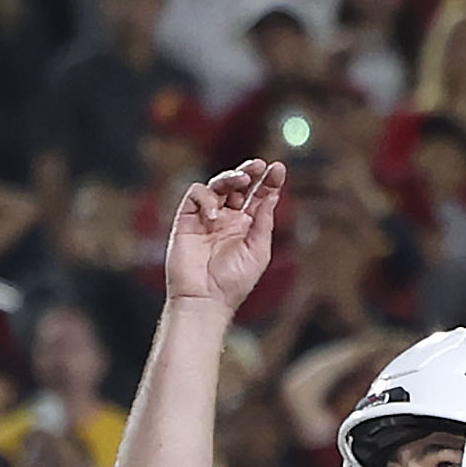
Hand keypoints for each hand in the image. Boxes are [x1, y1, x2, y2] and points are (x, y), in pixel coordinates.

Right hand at [164, 162, 285, 315]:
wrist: (205, 300)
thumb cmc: (232, 284)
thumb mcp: (259, 251)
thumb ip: (264, 221)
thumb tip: (272, 195)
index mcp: (245, 227)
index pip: (258, 196)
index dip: (268, 181)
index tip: (278, 169)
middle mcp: (227, 219)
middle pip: (238, 185)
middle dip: (249, 171)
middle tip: (259, 166)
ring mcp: (207, 218)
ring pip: (218, 184)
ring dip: (231, 178)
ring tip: (242, 180)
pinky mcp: (187, 220)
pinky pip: (196, 195)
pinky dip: (207, 198)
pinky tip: (215, 215)